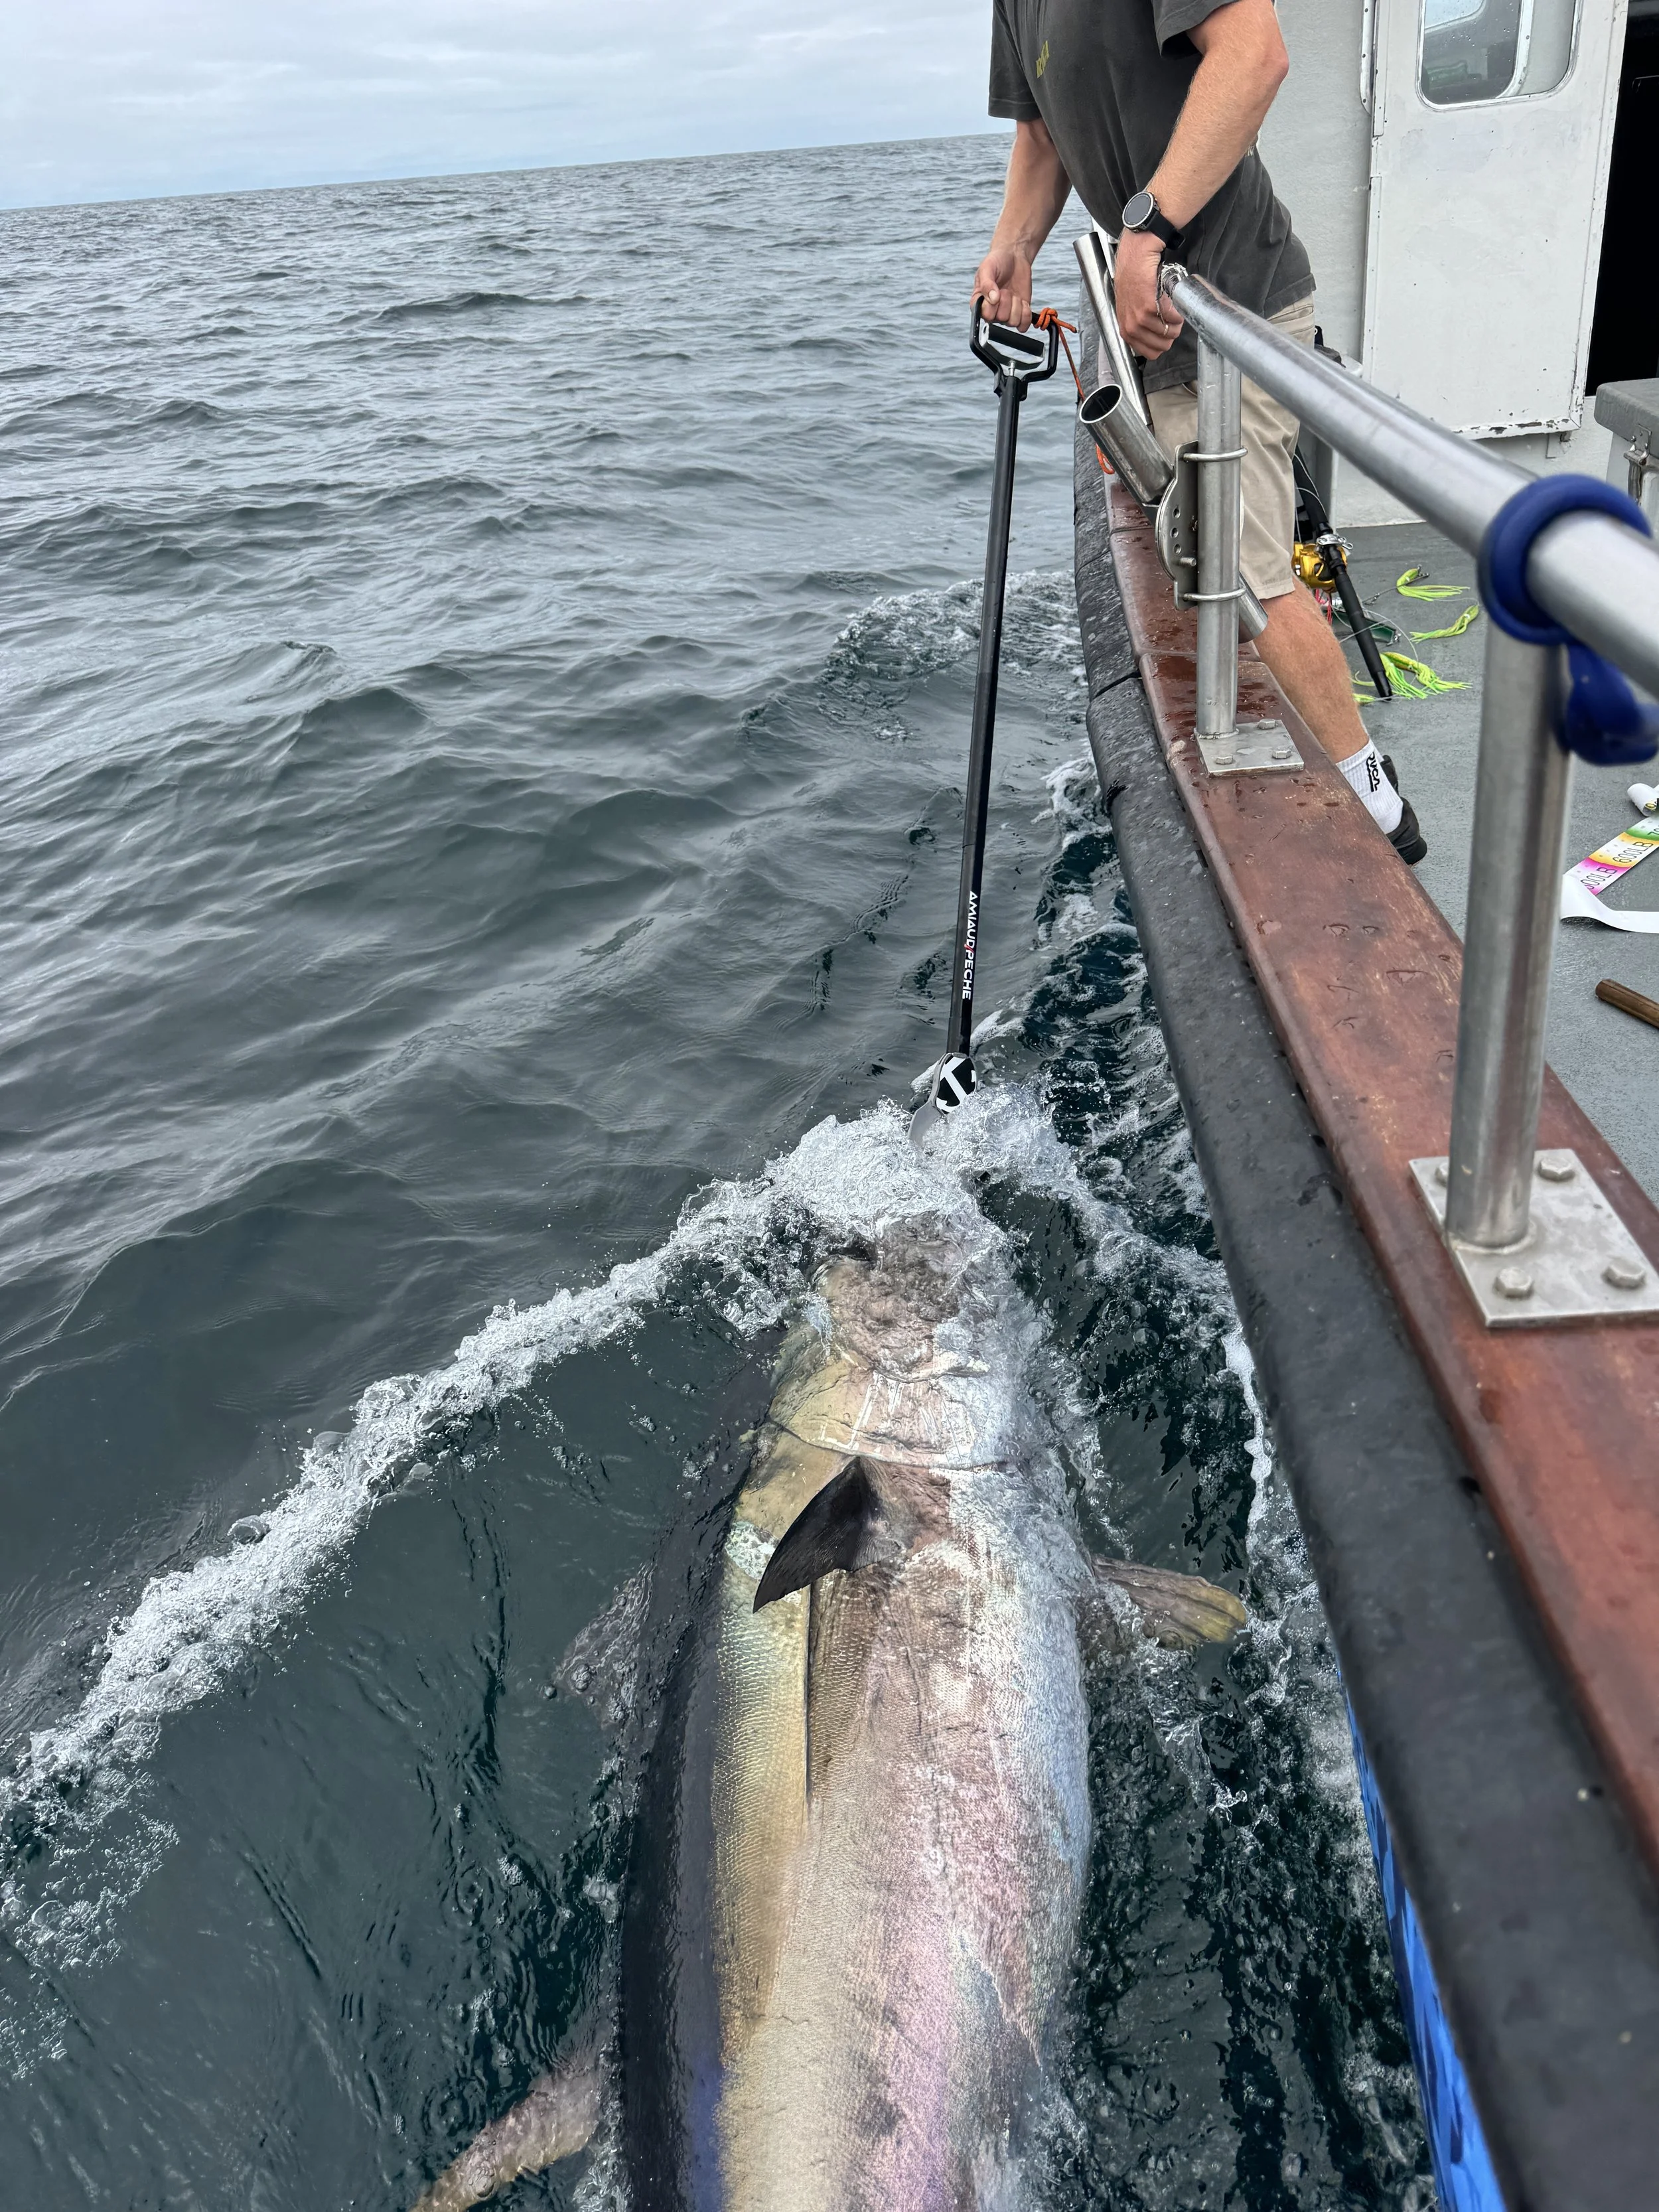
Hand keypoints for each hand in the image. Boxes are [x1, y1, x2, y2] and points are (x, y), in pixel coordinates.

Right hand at [971, 244, 1033, 330]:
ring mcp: (1006, 314)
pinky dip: (1026, 314)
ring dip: (1017, 305)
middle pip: (1001, 318)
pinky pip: (1023, 325)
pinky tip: (1023, 302)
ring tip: (1013, 293)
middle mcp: (992, 312)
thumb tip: (993, 300)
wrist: (1014, 256)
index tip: (997, 291)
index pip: (985, 315)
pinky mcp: (1019, 314)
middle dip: (1007, 301)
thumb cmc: (997, 261)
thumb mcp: (987, 268)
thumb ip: (986, 283)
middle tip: (1005, 289)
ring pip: (1013, 322)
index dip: (993, 304)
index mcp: (980, 303)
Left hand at [1114, 230, 1182, 358]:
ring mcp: (1139, 318)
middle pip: (1163, 346)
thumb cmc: (1134, 279)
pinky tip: (1172, 301)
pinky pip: (1173, 318)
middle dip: (1172, 333)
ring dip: (1177, 321)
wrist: (1135, 258)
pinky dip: (1178, 310)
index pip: (1151, 354)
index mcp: (1127, 332)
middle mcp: (1131, 328)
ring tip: (1173, 307)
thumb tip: (1157, 336)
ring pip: (1170, 333)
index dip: (1163, 343)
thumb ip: (1140, 326)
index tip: (1166, 330)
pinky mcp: (1148, 307)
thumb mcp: (1131, 309)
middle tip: (1172, 317)